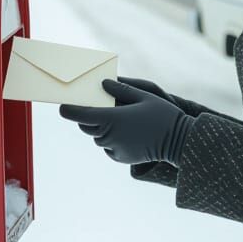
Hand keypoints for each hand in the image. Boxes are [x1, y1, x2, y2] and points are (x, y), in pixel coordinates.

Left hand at [60, 78, 193, 165]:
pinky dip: (111, 139)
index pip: (79, 115)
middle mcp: (109, 136)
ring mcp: (114, 149)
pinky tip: (126, 132)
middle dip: (87, 116)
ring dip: (101, 127)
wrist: (179, 142)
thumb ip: (121, 91)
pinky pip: (107, 146)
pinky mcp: (121, 157)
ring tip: (117, 118)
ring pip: (97, 136)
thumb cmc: (162, 115)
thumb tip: (103, 84)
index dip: (68, 109)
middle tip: (95, 106)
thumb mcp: (144, 96)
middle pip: (86, 126)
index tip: (63, 105)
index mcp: (112, 119)